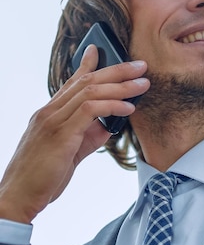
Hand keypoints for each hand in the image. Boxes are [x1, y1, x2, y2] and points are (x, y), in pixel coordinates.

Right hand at [0, 45, 148, 223]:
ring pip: (89, 91)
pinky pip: (89, 110)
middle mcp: (49, 112)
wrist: (20, 195)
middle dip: (116, 71)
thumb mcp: (69, 153)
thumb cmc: (42, 178)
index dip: (87, 64)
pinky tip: (128, 107)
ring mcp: (53, 121)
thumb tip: (108, 125)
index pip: (70, 82)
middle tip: (140, 66)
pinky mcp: (60, 134)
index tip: (99, 49)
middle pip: (86, 81)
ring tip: (142, 84)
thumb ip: (88, 136)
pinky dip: (112, 105)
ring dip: (120, 85)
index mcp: (49, 114)